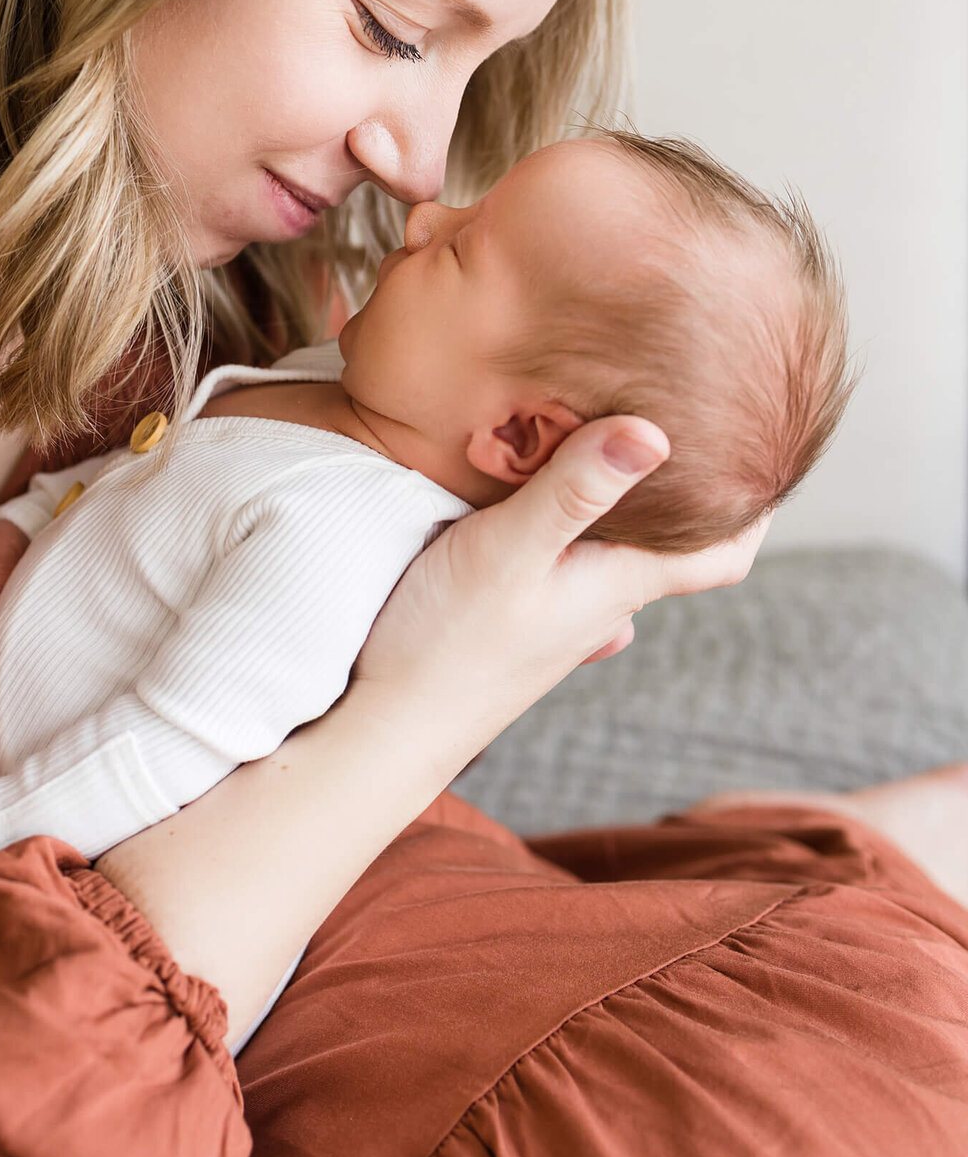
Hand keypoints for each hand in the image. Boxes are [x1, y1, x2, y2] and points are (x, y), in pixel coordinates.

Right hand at [355, 414, 766, 762]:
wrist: (386, 729)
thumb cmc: (447, 641)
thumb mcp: (510, 549)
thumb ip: (574, 490)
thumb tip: (656, 431)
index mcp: (621, 585)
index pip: (724, 554)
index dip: (758, 508)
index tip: (771, 451)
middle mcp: (604, 606)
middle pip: (678, 550)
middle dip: (699, 497)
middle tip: (702, 428)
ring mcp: (561, 621)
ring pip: (622, 558)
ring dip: (636, 514)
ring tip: (626, 453)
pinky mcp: (519, 624)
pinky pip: (573, 569)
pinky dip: (583, 534)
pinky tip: (551, 513)